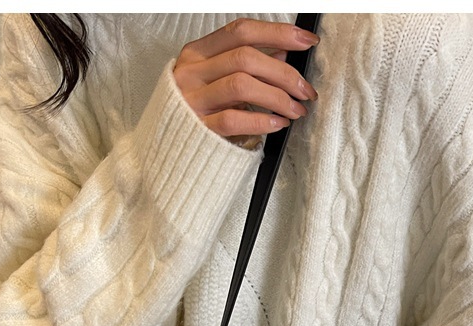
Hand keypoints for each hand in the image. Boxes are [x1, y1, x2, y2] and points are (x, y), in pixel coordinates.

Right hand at [172, 17, 319, 141]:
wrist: (165, 147)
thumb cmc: (196, 110)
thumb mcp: (216, 79)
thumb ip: (246, 64)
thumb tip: (282, 52)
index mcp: (197, 53)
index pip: (241, 31)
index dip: (278, 33)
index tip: (307, 40)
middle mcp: (192, 72)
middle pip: (246, 58)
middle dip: (284, 73)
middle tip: (306, 90)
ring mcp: (193, 100)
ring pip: (242, 85)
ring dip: (278, 97)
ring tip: (296, 110)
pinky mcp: (199, 128)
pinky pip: (234, 120)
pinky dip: (262, 120)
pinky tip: (278, 123)